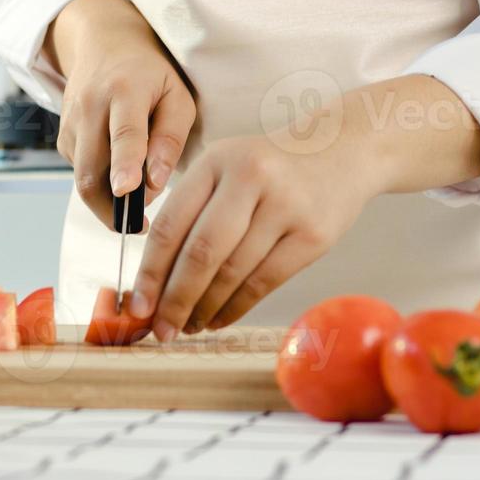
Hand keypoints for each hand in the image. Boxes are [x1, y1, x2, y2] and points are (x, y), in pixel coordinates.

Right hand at [47, 0, 195, 225]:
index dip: (124, 164)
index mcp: (125, 90)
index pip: (124, 133)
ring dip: (105, 202)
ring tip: (132, 205)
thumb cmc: (151, 73)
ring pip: (81, 178)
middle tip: (138, 226)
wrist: (104, 44)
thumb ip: (170, 139)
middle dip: (111, 207)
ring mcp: (70, 123)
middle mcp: (90, 106)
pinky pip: (80, 172)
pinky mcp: (62, 138)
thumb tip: (155, 182)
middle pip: (91, 169)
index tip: (125, 190)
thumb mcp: (177, 96)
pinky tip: (118, 172)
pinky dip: (99, 183)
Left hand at [128, 136, 373, 340]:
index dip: (150, 271)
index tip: (136, 305)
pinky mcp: (313, 235)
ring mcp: (286, 206)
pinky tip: (218, 319)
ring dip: (204, 309)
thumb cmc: (270, 167)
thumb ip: (190, 207)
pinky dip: (236, 308)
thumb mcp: (226, 166)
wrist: (343, 150)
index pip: (173, 223)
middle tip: (161, 329)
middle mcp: (250, 178)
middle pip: (201, 252)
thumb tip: (152, 277)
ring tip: (188, 327)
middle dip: (175, 299)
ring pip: (233, 273)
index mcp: (217, 160)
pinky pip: (264, 282)